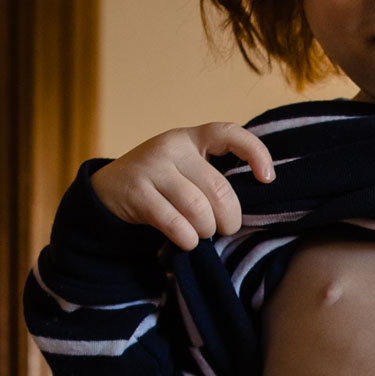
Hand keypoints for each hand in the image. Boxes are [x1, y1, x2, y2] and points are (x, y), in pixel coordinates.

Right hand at [91, 123, 274, 249]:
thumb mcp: (185, 168)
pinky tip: (186, 242)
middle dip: (229, 218)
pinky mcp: (137, 193)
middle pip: (218, 188)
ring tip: (202, 234)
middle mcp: (172, 147)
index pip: (228, 133)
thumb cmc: (159, 184)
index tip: (267, 179)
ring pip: (198, 208)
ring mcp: (152, 168)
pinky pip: (174, 223)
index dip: (255, 152)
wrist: (107, 190)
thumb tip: (254, 198)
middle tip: (225, 228)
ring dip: (206, 230)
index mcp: (190, 138)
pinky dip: (186, 239)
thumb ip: (213, 175)